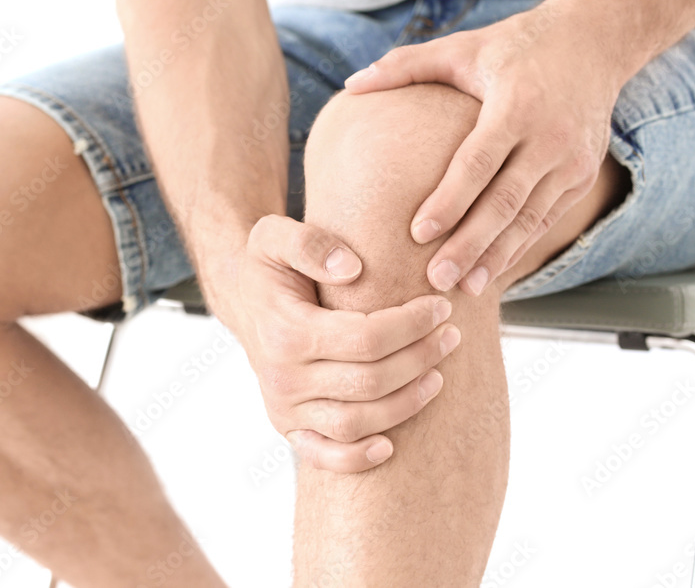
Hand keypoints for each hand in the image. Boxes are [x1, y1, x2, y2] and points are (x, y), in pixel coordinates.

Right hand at [230, 214, 459, 472]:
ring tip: (438, 376)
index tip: (441, 307)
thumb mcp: (276, 235)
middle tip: (451, 336)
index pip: (366, 337)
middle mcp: (282, 377)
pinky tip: (390, 446)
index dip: (411, 325)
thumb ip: (309, 243)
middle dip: (420, 358)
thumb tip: (351, 267)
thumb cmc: (270, 265)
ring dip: (405, 404)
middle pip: (369, 381)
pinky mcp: (287, 426)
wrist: (242, 299)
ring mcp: (283, 407)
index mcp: (285, 331)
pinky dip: (357, 458)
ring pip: (355, 422)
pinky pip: (323, 455)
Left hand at [345, 3, 620, 294]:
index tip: (417, 233)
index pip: (478, 162)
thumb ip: (405, 66)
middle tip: (435, 279)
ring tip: (462, 288)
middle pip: (505, 201)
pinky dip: (517, 248)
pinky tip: (490, 271)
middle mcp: (550, 136)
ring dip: (495, 257)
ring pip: (529, 219)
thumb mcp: (462, 47)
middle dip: (469, 244)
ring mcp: (571, 160)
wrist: (594, 41)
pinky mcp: (582, 176)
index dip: (449, 200)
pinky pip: (545, 220)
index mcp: (517, 104)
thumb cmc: (514, 45)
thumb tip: (350, 84)